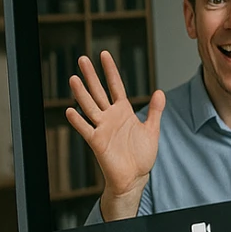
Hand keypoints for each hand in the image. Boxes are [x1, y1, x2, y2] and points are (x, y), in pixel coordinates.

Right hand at [65, 51, 165, 219]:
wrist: (135, 176)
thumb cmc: (142, 155)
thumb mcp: (152, 129)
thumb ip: (155, 110)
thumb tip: (159, 91)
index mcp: (123, 111)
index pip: (115, 86)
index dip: (110, 71)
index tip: (104, 54)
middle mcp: (110, 117)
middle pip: (98, 92)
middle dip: (91, 75)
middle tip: (82, 58)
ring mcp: (102, 128)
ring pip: (90, 106)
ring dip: (81, 93)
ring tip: (74, 78)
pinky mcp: (97, 142)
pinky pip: (86, 129)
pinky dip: (78, 120)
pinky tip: (70, 110)